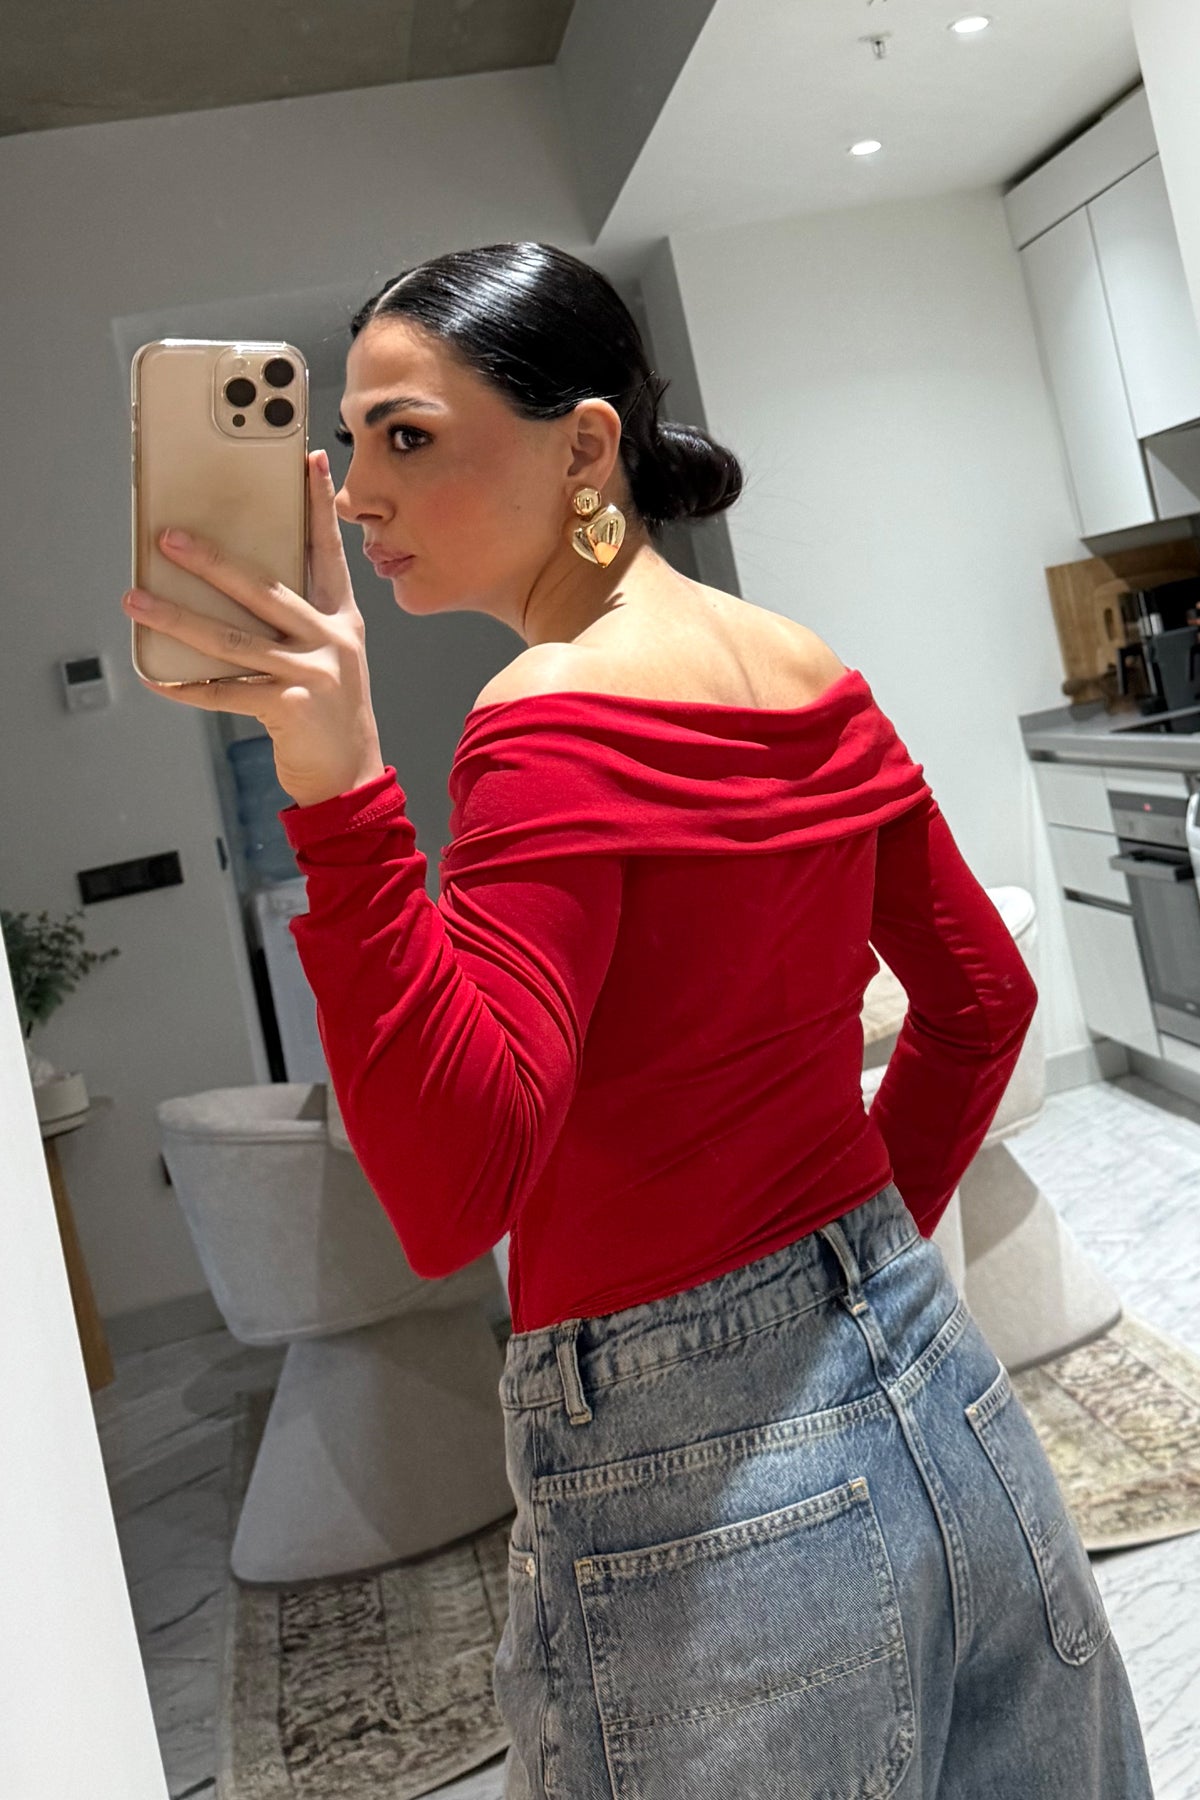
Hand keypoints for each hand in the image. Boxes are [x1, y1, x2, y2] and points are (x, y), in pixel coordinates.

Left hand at [122, 450, 386, 807]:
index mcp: (341, 618)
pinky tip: (154, 675)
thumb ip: (293, 619)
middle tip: (167, 537)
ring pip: (232, 639)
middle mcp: (330, 640)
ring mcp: (311, 673)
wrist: (352, 775)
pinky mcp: (289, 707)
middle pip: (263, 589)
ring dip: (177, 617)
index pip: (327, 551)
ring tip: (136, 598)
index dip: (317, 505)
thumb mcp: (327, 655)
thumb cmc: (329, 710)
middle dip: (211, 560)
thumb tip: (226, 586)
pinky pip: (223, 692)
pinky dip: (184, 686)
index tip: (307, 460)